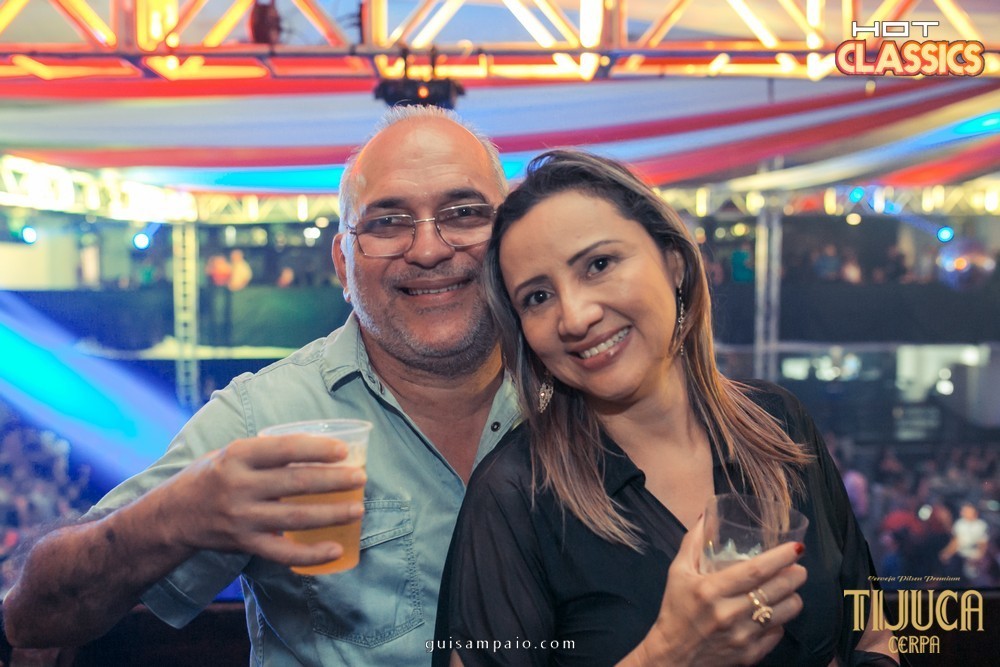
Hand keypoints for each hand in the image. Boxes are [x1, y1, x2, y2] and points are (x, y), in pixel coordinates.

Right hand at [164, 433, 365, 566]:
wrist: (171, 516)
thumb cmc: (211, 476)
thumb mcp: (229, 453)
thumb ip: (265, 452)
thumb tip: (316, 446)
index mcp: (236, 456)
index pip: (283, 449)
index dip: (316, 449)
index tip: (344, 452)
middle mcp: (238, 486)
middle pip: (295, 483)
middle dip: (333, 481)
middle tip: (361, 479)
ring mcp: (241, 518)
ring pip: (294, 518)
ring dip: (331, 514)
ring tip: (358, 509)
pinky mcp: (243, 543)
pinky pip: (282, 553)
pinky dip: (311, 554)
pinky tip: (336, 550)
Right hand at [628, 515, 806, 666]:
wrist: (672, 656)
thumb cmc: (676, 610)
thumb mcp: (677, 572)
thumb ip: (693, 543)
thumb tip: (707, 515)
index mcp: (710, 590)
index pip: (755, 570)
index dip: (780, 557)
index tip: (796, 548)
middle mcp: (728, 613)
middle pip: (775, 590)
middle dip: (794, 576)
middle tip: (799, 567)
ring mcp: (742, 636)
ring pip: (784, 613)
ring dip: (793, 598)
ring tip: (790, 588)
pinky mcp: (750, 655)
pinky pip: (777, 633)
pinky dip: (780, 621)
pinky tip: (774, 613)